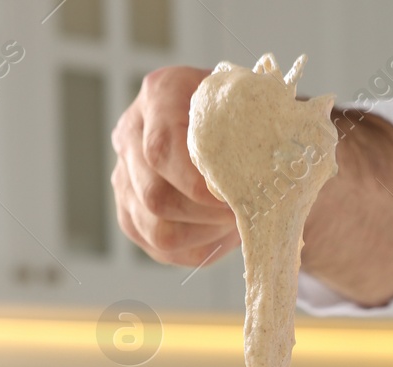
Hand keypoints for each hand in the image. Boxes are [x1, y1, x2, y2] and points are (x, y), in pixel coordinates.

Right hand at [112, 67, 239, 265]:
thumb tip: (267, 175)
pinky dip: (197, 247)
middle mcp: (132, 133)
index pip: (162, 149)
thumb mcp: (256, 107)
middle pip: (155, 196)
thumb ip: (257, 129)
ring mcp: (125, 175)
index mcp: (161, 94)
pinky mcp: (130, 212)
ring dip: (203, 234)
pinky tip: (220, 233)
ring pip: (156, 229)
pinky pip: (159, 247)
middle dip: (206, 216)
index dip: (198, 185)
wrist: (236, 125)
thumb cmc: (249, 116)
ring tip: (234, 225)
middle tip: (242, 216)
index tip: (235, 199)